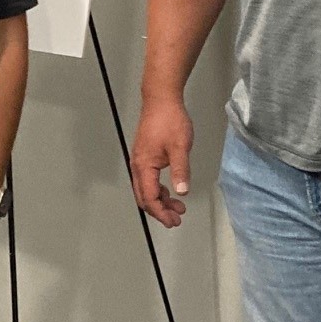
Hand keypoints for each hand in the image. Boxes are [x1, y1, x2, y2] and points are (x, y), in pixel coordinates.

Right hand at [131, 97, 193, 226]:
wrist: (161, 100)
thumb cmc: (169, 120)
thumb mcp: (180, 147)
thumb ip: (180, 171)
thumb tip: (182, 192)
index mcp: (144, 166)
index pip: (150, 197)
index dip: (161, 212)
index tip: (173, 221)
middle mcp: (138, 165)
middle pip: (144, 197)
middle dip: (159, 211)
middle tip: (176, 219)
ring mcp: (140, 161)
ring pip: (146, 189)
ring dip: (160, 201)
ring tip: (178, 207)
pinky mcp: (144, 156)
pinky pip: (148, 180)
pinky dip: (159, 190)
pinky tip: (171, 191)